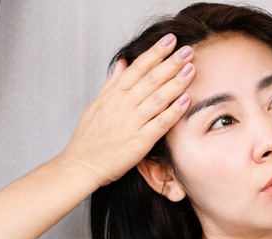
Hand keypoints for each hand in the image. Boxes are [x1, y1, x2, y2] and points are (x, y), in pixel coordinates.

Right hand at [60, 33, 194, 186]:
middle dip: (171, 63)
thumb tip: (122, 63)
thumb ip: (111, 84)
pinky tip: (186, 100)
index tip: (170, 40)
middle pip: (150, 79)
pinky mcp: (139, 141)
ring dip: (176, 83)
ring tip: (191, 69)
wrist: (81, 165)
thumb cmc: (88, 138)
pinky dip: (173, 111)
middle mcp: (123, 106)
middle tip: (188, 50)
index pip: (137, 68)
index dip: (154, 53)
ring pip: (157, 98)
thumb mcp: (95, 105)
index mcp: (114, 96)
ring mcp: (131, 123)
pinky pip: (159, 123)